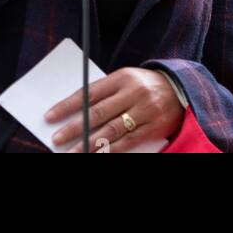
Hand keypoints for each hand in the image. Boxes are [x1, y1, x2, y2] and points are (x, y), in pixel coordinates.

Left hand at [45, 67, 184, 152]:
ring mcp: (144, 111)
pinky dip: (111, 150)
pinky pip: (128, 142)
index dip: (68, 106)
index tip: (51, 115)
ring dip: (90, 143)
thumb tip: (77, 111)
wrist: (181, 89)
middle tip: (57, 138)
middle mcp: (132, 93)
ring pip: (111, 130)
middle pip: (97, 113)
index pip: (88, 93)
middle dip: (75, 127)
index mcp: (121, 77)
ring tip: (73, 152)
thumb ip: (105, 93)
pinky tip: (97, 155)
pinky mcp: (153, 128)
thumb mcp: (125, 79)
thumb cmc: (144, 84)